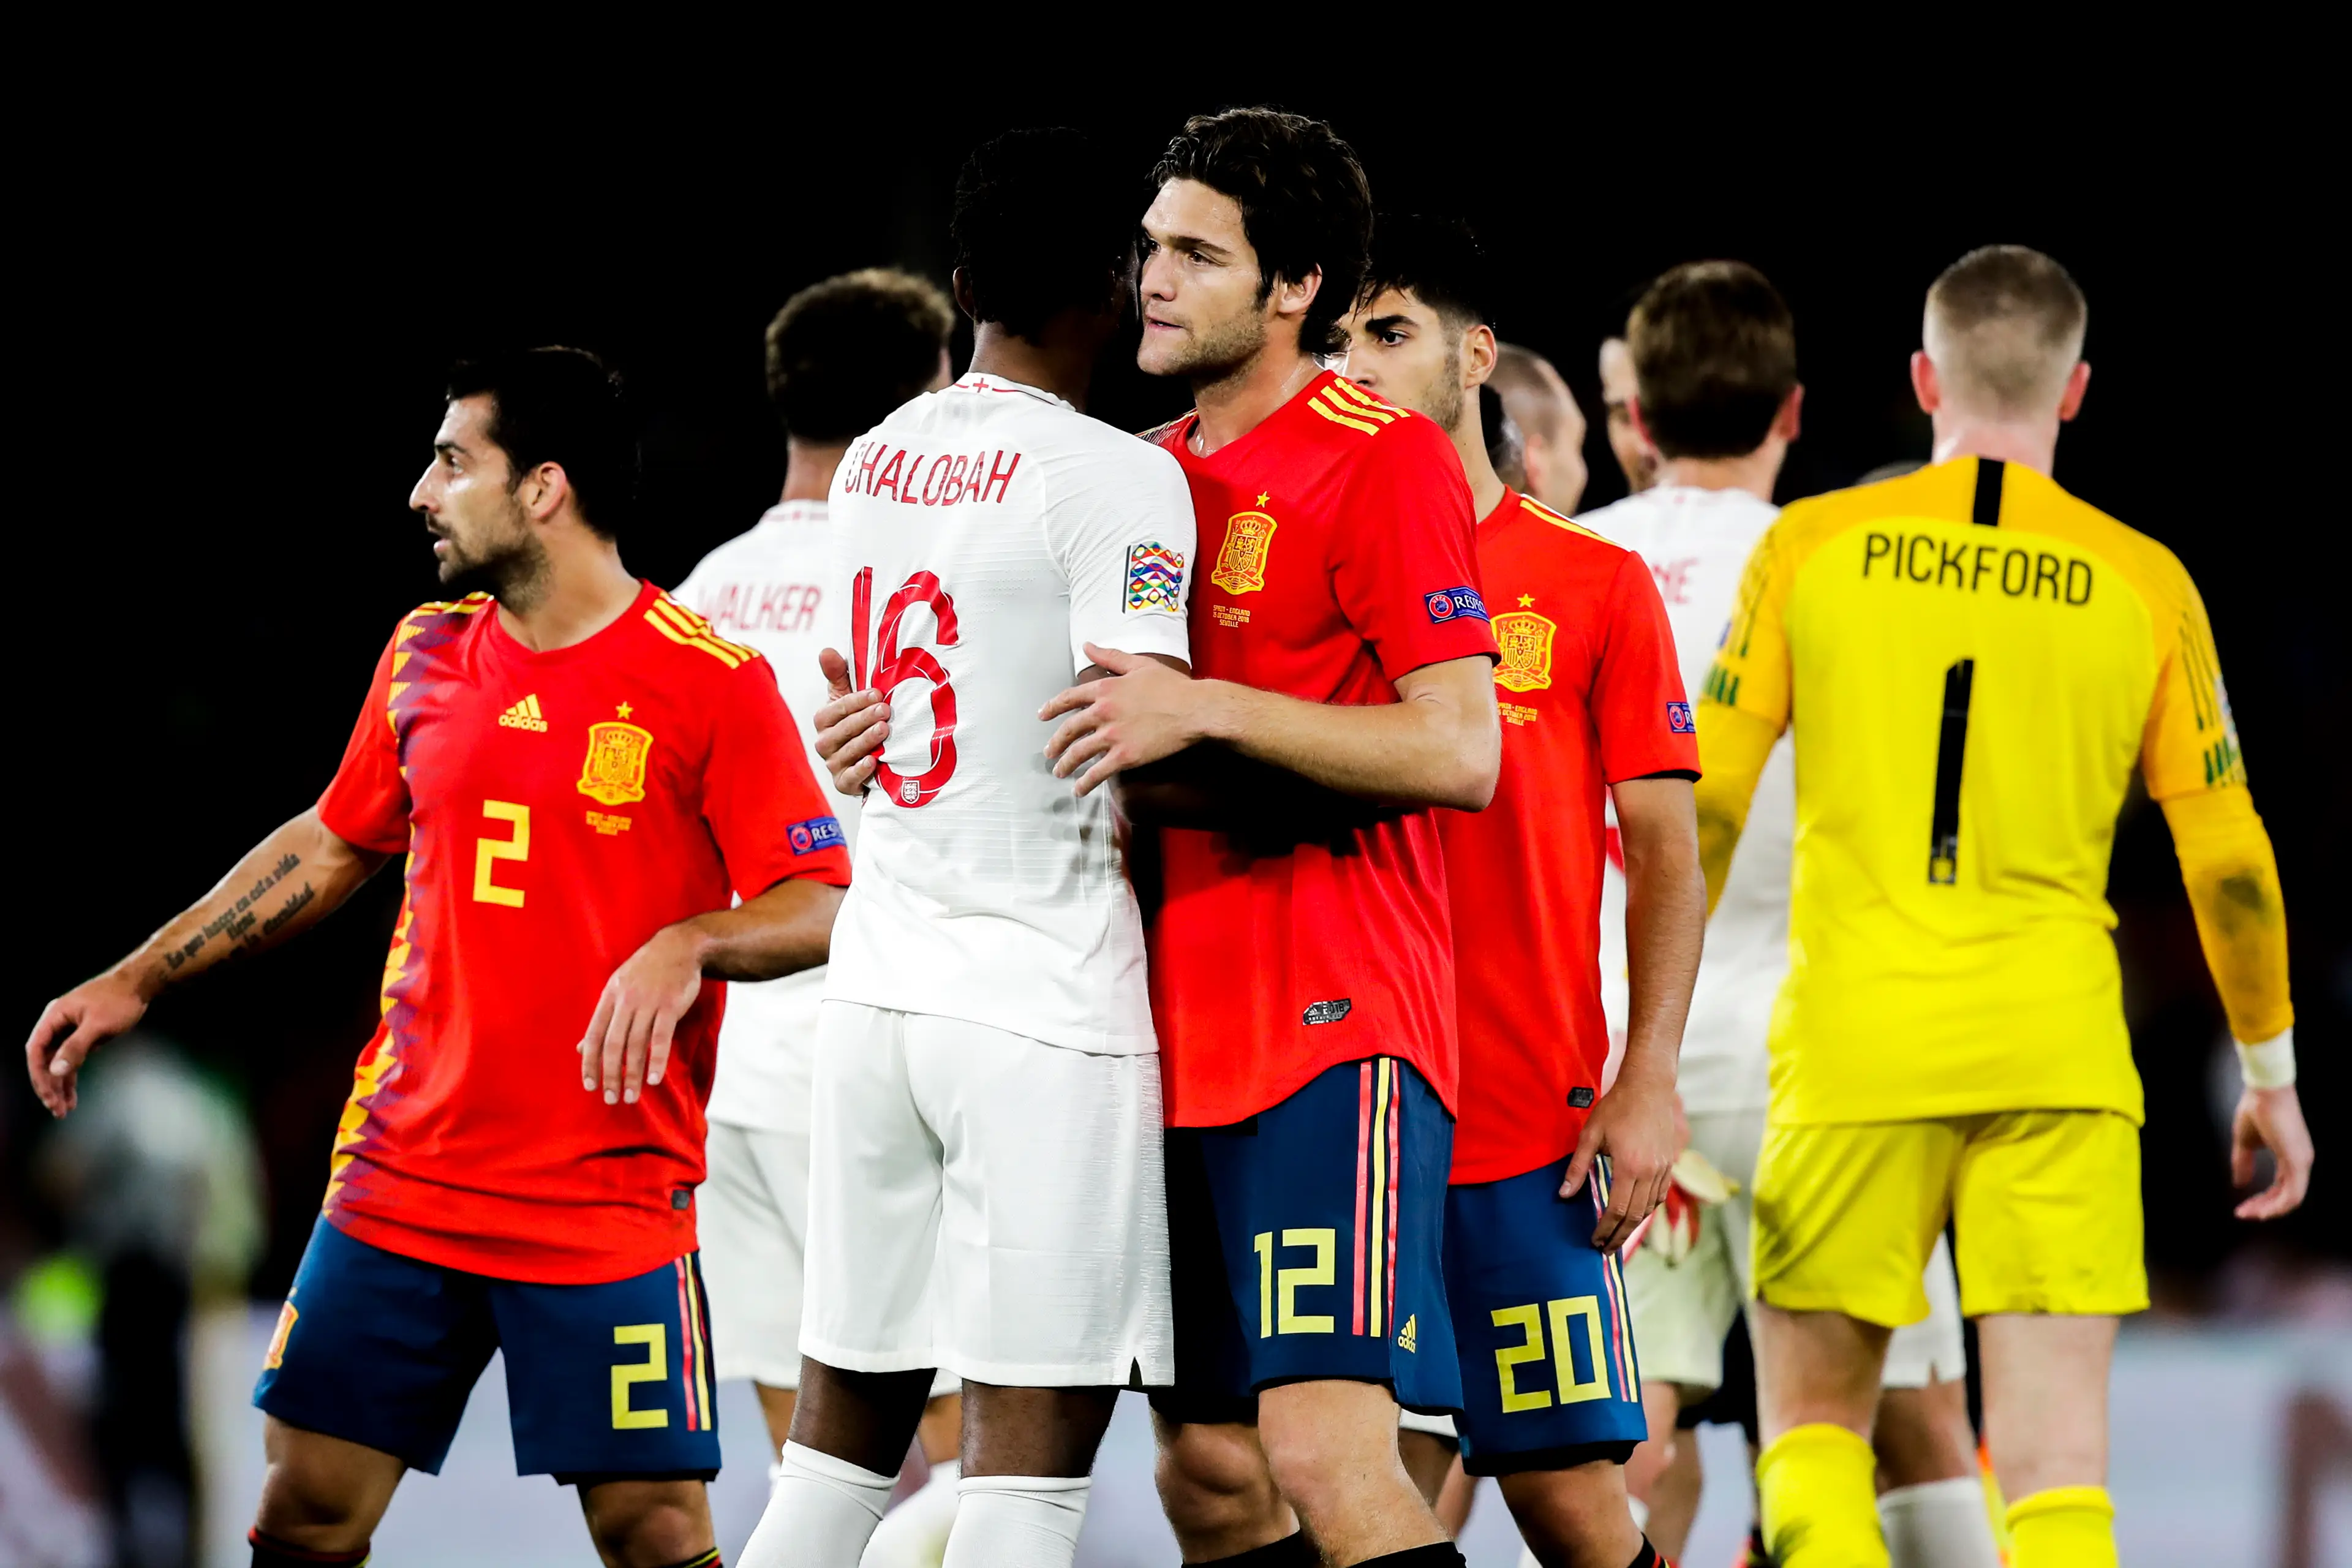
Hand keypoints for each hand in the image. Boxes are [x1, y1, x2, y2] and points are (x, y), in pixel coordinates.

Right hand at [25, 968, 152, 1116]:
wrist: (139, 985)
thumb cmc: (119, 1000)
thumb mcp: (98, 1025)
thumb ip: (76, 1047)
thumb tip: (56, 1070)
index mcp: (54, 1016)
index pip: (36, 1050)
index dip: (39, 1075)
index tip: (48, 1096)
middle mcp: (56, 1024)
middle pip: (45, 1060)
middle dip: (50, 1086)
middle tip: (57, 1110)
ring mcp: (68, 1031)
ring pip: (58, 1063)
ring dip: (60, 1086)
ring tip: (64, 1110)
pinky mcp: (81, 1036)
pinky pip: (71, 1060)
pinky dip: (71, 1077)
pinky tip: (72, 1097)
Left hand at [580, 925, 704, 1105]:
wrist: (679, 946)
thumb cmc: (647, 970)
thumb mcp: (618, 988)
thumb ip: (603, 1019)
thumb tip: (581, 1048)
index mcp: (610, 997)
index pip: (594, 1035)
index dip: (589, 1063)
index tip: (590, 1086)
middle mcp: (626, 1001)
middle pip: (613, 1044)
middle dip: (611, 1075)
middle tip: (612, 1099)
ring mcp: (648, 1002)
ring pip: (636, 1044)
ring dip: (633, 1074)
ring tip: (632, 1096)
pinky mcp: (670, 1005)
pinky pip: (661, 1037)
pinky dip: (657, 1059)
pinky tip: (654, 1078)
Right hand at [811, 647, 887, 798]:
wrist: (867, 757)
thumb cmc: (856, 721)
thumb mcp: (846, 696)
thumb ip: (838, 674)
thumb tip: (826, 650)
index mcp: (823, 720)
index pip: (837, 709)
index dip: (856, 700)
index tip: (877, 693)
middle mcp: (825, 743)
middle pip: (843, 730)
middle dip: (864, 719)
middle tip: (885, 710)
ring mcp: (834, 764)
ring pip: (848, 752)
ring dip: (866, 740)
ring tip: (884, 730)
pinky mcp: (844, 783)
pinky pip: (849, 779)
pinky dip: (860, 771)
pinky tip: (873, 761)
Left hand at [1040, 644, 1205, 796]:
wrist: (1194, 709)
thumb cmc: (1171, 686)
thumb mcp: (1139, 665)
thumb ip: (1111, 657)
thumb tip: (1087, 646)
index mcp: (1105, 688)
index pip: (1069, 698)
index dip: (1052, 707)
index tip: (1042, 716)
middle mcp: (1103, 711)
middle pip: (1070, 729)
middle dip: (1056, 743)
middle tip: (1049, 752)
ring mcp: (1112, 735)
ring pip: (1079, 753)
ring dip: (1066, 765)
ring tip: (1060, 772)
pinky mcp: (1125, 756)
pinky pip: (1098, 772)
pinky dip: (1086, 783)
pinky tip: (1079, 790)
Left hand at [1562, 1069, 1677, 1251]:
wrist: (1648, 1088)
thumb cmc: (1616, 1108)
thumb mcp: (1590, 1135)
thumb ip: (1578, 1168)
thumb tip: (1563, 1195)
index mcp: (1629, 1167)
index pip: (1618, 1210)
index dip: (1606, 1228)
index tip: (1595, 1240)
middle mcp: (1650, 1172)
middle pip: (1636, 1216)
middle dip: (1619, 1235)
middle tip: (1606, 1249)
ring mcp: (1663, 1168)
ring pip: (1650, 1208)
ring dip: (1634, 1226)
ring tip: (1618, 1236)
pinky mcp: (1670, 1163)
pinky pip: (1661, 1195)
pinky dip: (1648, 1209)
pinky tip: (1637, 1214)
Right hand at [2231, 1085, 2313, 1219]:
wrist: (2265, 1090)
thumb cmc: (2256, 1109)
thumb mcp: (2245, 1141)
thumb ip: (2244, 1163)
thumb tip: (2240, 1183)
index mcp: (2292, 1156)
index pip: (2282, 1188)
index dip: (2263, 1201)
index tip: (2243, 1207)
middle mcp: (2302, 1161)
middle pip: (2287, 1198)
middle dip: (2264, 1209)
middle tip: (2243, 1214)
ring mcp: (2302, 1162)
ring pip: (2291, 1200)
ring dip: (2269, 1210)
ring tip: (2248, 1213)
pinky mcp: (2298, 1161)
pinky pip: (2292, 1194)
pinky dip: (2277, 1206)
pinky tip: (2261, 1210)